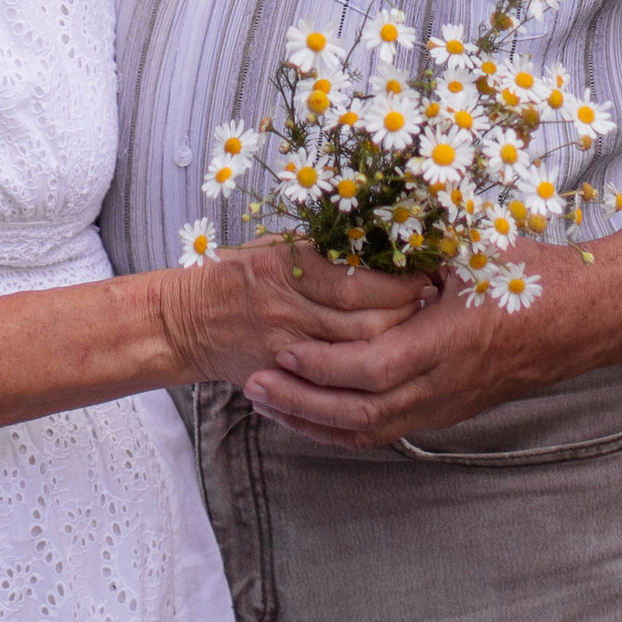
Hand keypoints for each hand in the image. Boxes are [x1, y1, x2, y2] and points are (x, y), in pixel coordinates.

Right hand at [165, 240, 430, 392]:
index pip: (359, 281)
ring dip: (394, 342)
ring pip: (357, 353)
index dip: (399, 282)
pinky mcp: (284, 375)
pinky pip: (334, 379)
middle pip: (367, 321)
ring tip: (417, 330)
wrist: (189, 321)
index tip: (424, 274)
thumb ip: (322, 249)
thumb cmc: (236, 275)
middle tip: (431, 304)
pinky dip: (365, 369)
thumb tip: (380, 242)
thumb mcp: (275, 247)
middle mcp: (289, 308)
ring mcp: (287, 347)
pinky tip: (385, 359)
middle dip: (406, 314)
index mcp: (288, 267)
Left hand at [240, 247, 590, 449]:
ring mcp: (448, 405)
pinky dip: (342, 429)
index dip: (322, 368)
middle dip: (301, 404)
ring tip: (269, 404)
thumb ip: (421, 243)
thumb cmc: (534, 274)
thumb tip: (363, 219)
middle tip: (254, 385)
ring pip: (370, 433)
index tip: (283, 352)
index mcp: (452, 341)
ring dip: (315, 422)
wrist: (586, 318)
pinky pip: (387, 433)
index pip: (372, 370)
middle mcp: (447, 384)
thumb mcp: (476, 248)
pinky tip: (312, 415)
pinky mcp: (448, 412)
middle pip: (361, 415)